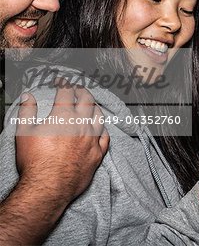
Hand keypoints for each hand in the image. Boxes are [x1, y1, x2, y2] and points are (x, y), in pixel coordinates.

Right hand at [15, 79, 109, 203]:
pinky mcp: (98, 153)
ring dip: (95, 107)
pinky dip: (103, 129)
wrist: (48, 186)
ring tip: (91, 105)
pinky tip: (101, 128)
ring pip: (99, 117)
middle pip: (87, 100)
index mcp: (64, 116)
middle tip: (79, 89)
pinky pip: (105, 137)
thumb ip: (26, 111)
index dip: (64, 84)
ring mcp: (92, 139)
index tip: (62, 81)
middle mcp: (82, 124)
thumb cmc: (35, 161)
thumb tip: (28, 97)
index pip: (67, 92)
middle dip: (83, 91)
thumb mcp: (24, 132)